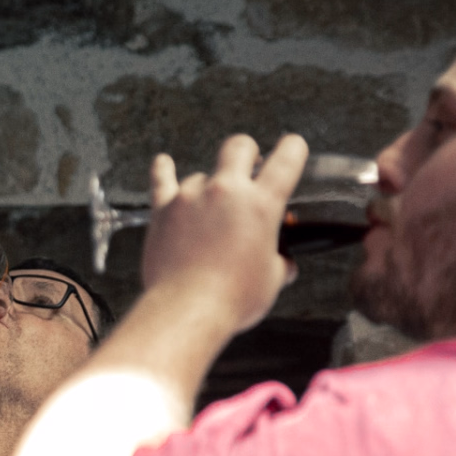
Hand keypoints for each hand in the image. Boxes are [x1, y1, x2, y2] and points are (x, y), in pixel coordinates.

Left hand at [142, 134, 304, 334]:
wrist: (187, 309)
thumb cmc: (231, 299)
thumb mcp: (271, 281)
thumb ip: (279, 263)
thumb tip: (284, 264)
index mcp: (261, 205)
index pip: (286, 159)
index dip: (293, 147)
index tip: (293, 146)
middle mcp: (226, 191)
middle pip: (238, 146)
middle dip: (247, 151)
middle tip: (249, 164)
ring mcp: (192, 196)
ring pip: (202, 173)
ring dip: (209, 185)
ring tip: (209, 208)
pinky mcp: (164, 208)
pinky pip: (161, 179)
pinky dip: (163, 169)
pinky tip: (163, 162)